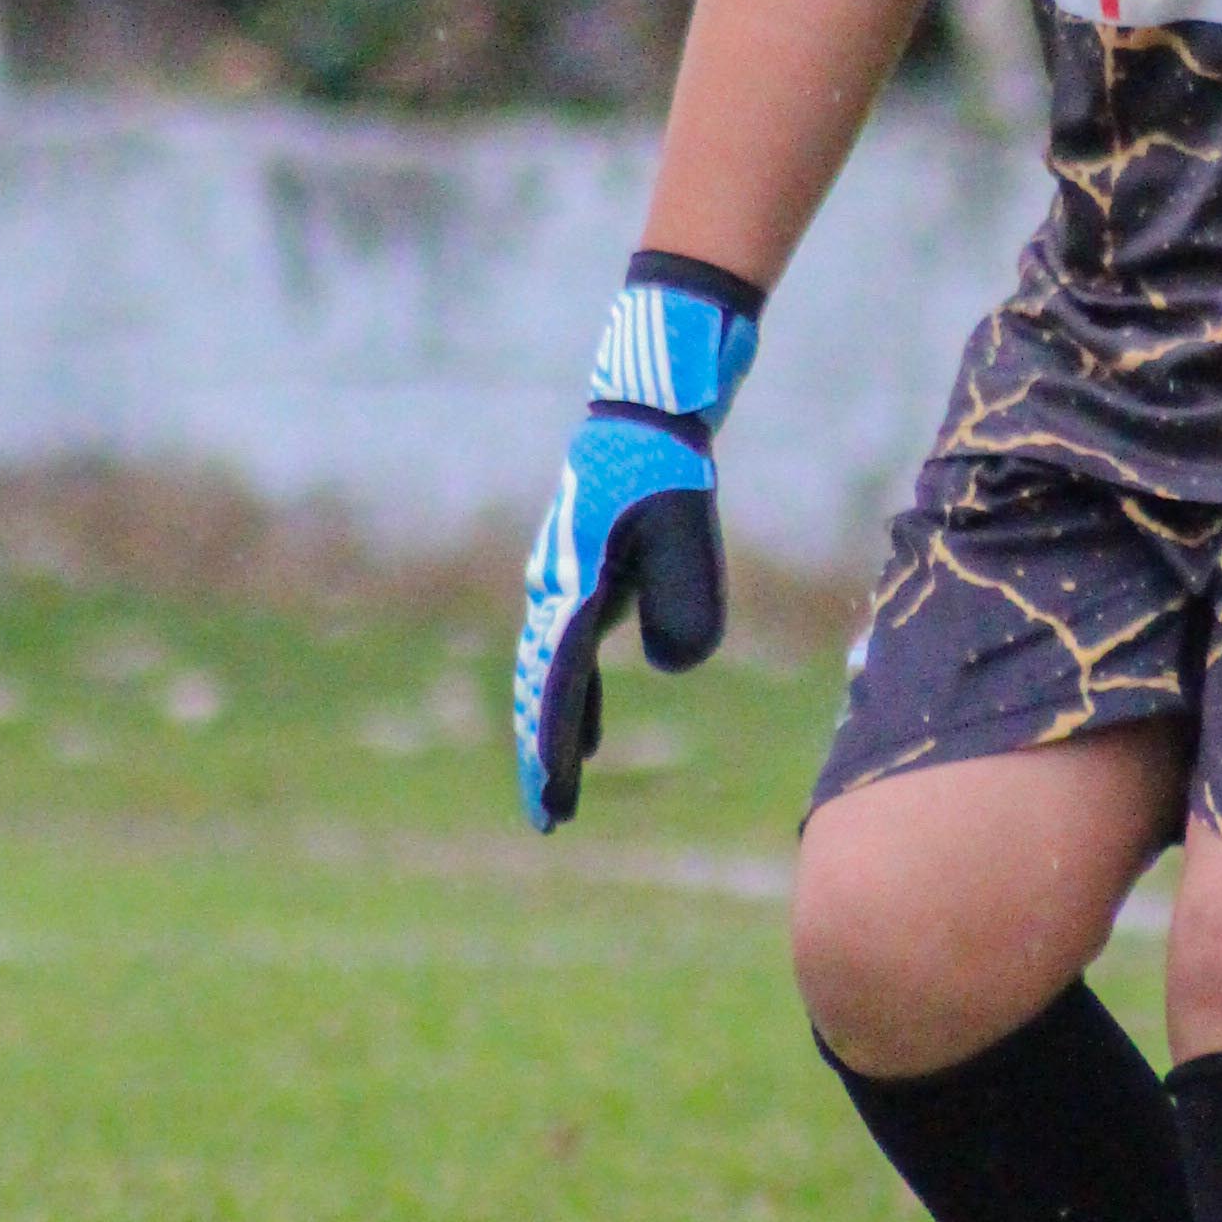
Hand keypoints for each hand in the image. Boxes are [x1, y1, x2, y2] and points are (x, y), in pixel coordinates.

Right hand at [512, 256, 763, 832]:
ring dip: (553, 728)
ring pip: (548, 674)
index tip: (554, 805)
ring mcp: (564, 582)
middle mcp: (553, 592)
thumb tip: (672, 665)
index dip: (553, 752)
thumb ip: (680, 597)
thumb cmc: (664, 464)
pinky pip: (568, 651)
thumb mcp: (683, 528)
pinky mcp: (587, 573)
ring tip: (560, 783)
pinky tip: (587, 724)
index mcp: (568, 589)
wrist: (647, 406)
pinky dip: (571, 693)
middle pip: (539, 690)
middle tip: (549, 815)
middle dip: (543, 754)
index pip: (555, 688)